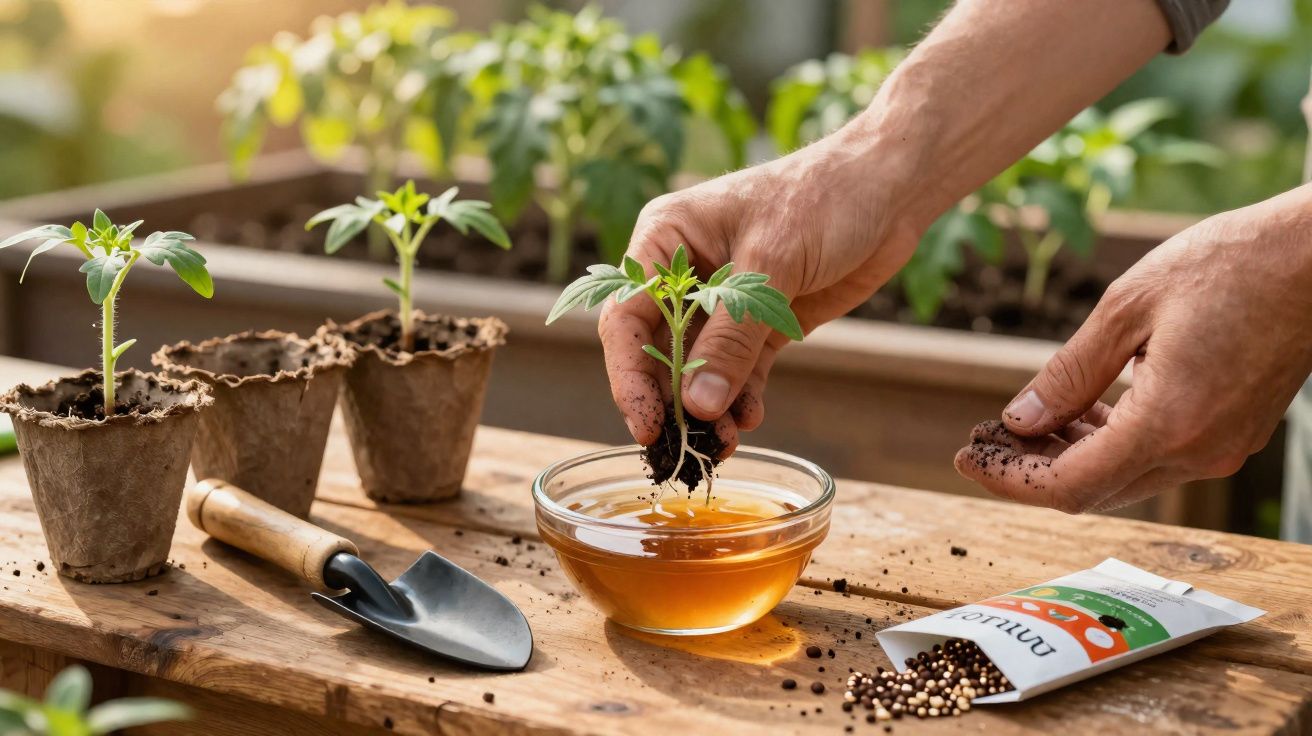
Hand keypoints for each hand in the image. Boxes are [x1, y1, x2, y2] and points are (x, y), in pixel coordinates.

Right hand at [599, 139, 923, 447]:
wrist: (891, 189)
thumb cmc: (824, 197)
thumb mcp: (773, 264)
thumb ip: (733, 337)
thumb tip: (697, 405)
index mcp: (666, 238)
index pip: (627, 316)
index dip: (629, 375)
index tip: (646, 424)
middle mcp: (685, 273)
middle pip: (658, 350)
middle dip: (671, 400)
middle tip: (685, 448)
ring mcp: (723, 301)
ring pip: (699, 368)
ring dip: (708, 408)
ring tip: (725, 442)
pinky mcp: (762, 323)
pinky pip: (740, 371)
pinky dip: (741, 398)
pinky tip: (749, 419)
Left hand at [955, 186, 1311, 511]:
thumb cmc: (1229, 264)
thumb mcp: (1128, 308)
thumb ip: (1068, 374)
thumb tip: (1019, 420)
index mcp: (1169, 424)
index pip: (1068, 486)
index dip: (1009, 478)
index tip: (967, 454)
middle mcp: (1199, 451)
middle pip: (1092, 489)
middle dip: (1030, 468)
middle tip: (985, 437)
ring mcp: (1222, 448)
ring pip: (1124, 476)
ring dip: (1068, 455)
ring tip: (1023, 419)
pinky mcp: (1233, 434)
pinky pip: (1156, 456)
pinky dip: (1109, 442)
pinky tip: (1081, 409)